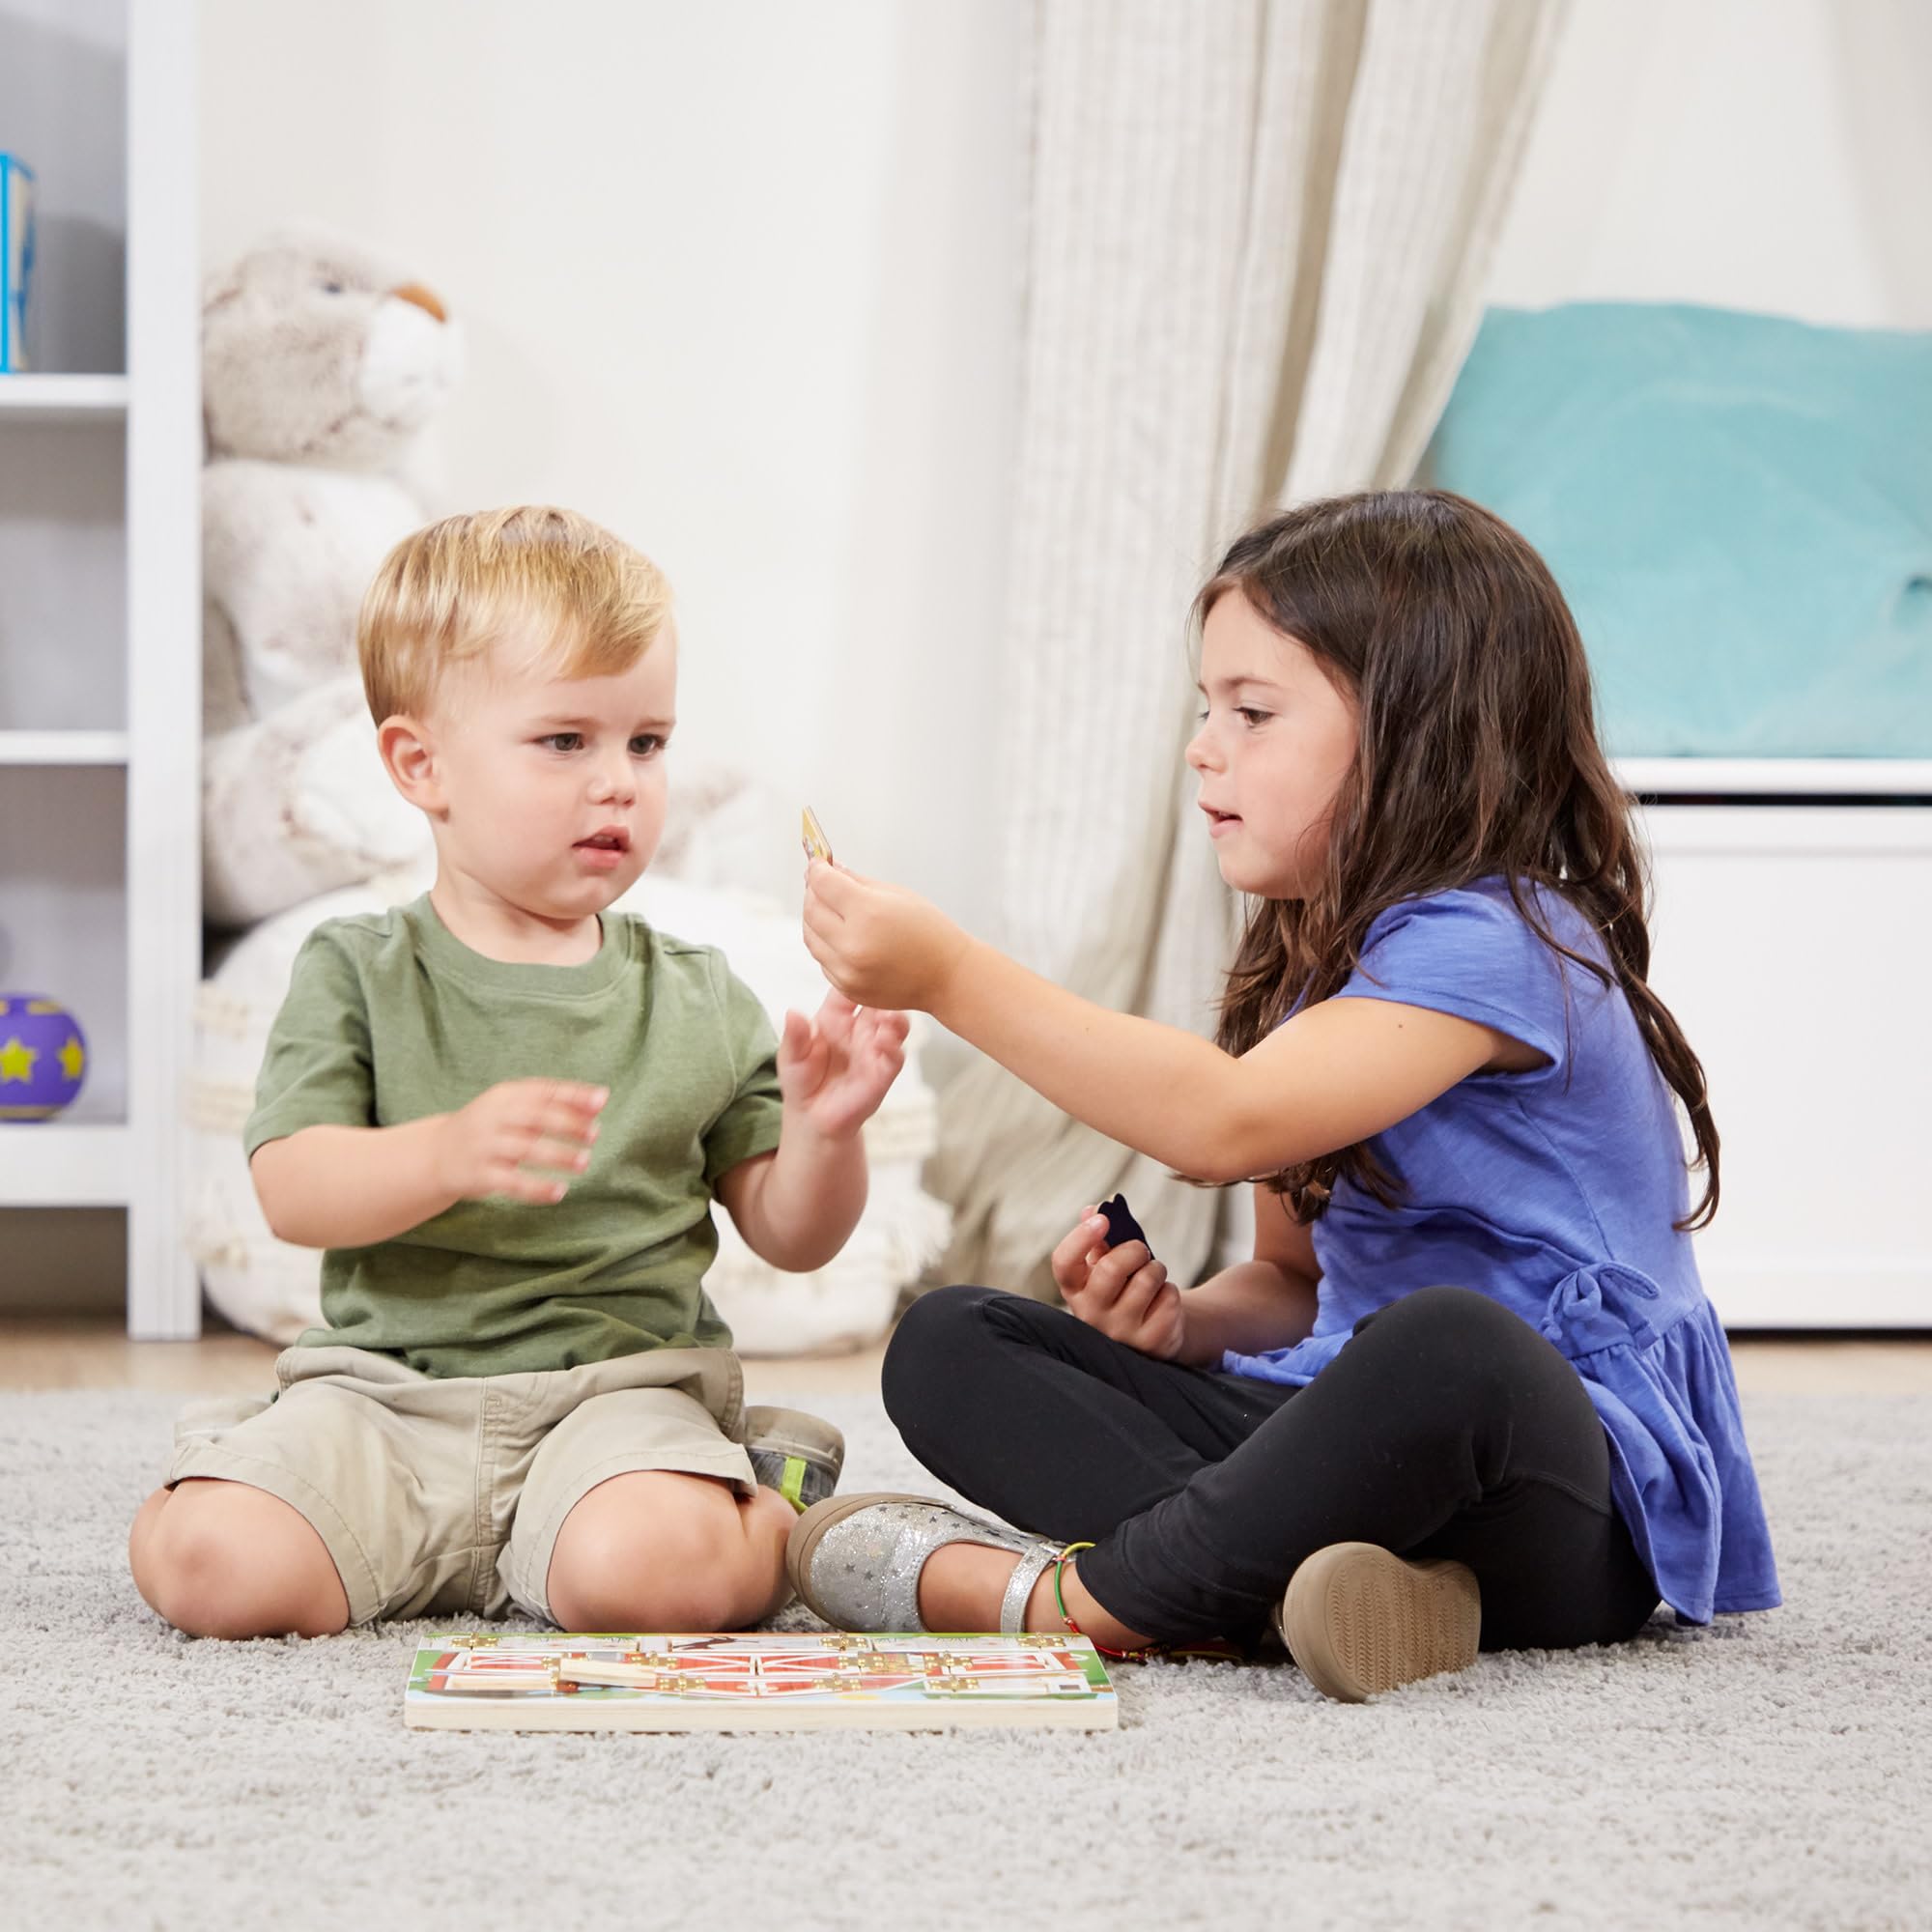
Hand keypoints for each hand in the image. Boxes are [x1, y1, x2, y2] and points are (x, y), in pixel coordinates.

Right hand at [435, 1079, 606, 1203]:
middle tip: (595, 1134)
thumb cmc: (489, 1128)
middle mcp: (493, 1117)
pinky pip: (511, 1182)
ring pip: (525, 1149)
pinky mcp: (477, 1175)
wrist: (434, 1154)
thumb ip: (550, 1103)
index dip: (573, 1094)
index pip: (543, 1091)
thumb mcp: (510, 1107)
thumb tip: (600, 1099)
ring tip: (584, 1162)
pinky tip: (559, 1192)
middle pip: (535, 1116)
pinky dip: (536, 1188)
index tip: (602, 1100)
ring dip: (558, 1155)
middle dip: (568, 1124)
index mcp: (505, 1095)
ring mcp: (484, 1147)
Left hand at [778, 991, 909, 1139]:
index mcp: (836, 1018)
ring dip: (896, 1019)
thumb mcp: (791, 1056)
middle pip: (880, 1003)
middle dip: (886, 995)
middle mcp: (860, 1029)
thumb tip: (792, 1013)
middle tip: (886, 990)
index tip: (861, 966)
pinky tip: (887, 1043)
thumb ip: (794, 1036)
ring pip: (895, 1026)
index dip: (856, 977)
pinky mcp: (882, 1073)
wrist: (812, 1119)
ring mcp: (874, 1049)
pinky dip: (894, 1047)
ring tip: (889, 1018)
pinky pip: (895, 1056)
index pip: (849, 990)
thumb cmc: (801, 1081)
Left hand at [801, 861, 970, 1013]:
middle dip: (812, 892)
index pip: (822, 883)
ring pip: (811, 937)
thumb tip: (829, 869)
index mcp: (868, 914)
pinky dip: (827, 945)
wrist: (947, 976)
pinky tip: (843, 936)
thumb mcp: (896, 895)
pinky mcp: (847, 987)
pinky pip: (823, 960)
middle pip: (811, 910)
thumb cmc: (929, 932)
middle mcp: (853, 944)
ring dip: (815, 919)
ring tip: (831, 909)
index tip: (817, 864)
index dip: (817, 869)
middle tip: (820, 884)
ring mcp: (848, 970)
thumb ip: (857, 881)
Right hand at [1050, 1206, 1185, 1360]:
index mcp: (1074, 1289)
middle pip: (1111, 1268)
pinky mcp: (1149, 1343)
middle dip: (1134, 1249)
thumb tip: (1093, 1210)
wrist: (1151, 1329)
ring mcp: (1119, 1333)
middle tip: (1141, 1251)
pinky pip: (1168, 1299)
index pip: (1064, 1263)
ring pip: (1146, 1280)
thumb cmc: (1125, 1287)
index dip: (1080, 1237)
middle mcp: (1090, 1315)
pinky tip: (1162, 1299)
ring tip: (1153, 1275)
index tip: (1103, 1220)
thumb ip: (1099, 1237)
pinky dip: (1170, 1290)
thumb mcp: (1108, 1262)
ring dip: (1157, 1268)